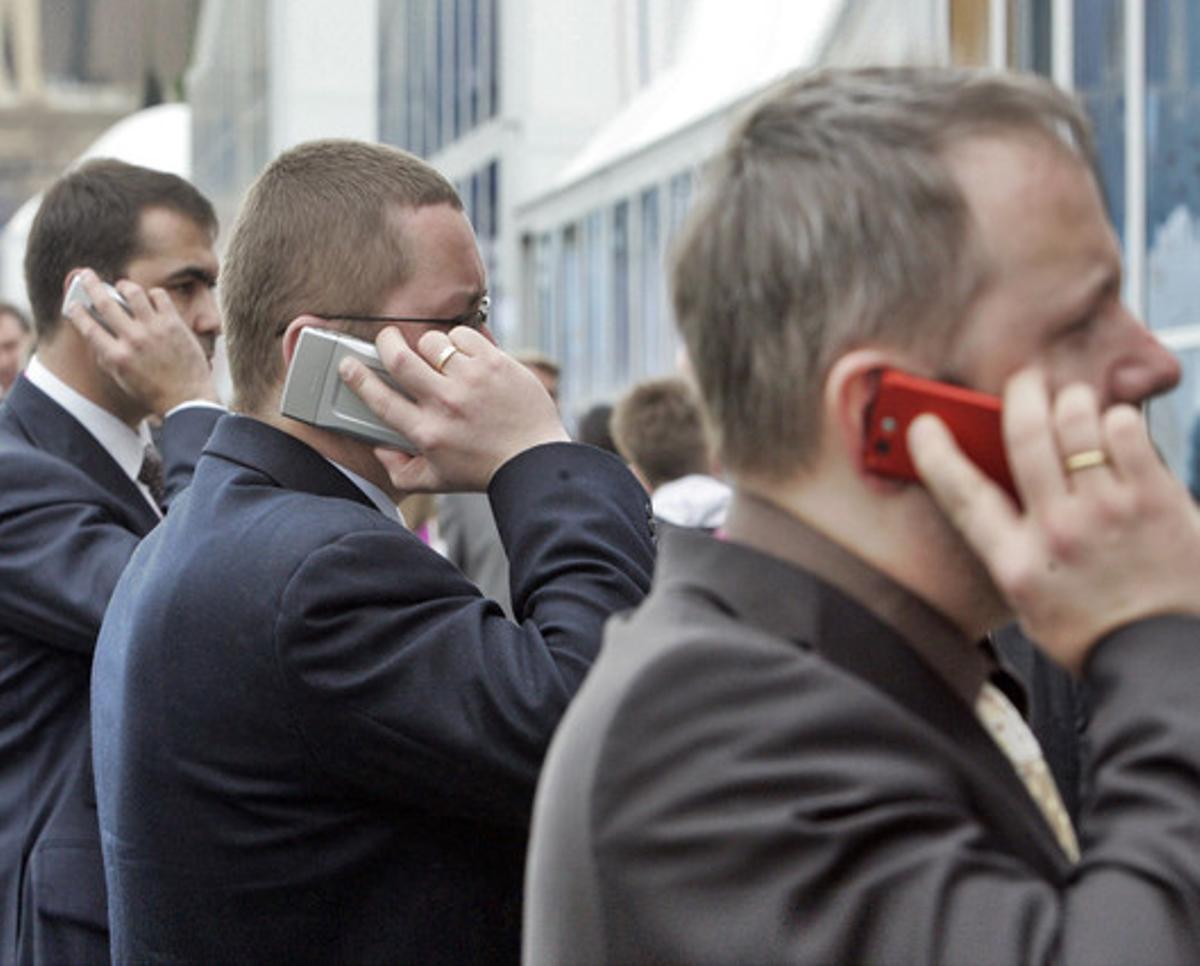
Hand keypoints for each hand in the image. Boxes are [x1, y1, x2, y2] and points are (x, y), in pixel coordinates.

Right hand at [66, 270, 217, 415]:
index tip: (73, 304)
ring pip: (133, 293)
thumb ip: (106, 357)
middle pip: (105, 303)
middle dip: (91, 285)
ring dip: (124, 285)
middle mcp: (133, 339)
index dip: (77, 312)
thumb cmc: (153, 392)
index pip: (88, 326)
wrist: (187, 398)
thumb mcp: (121, 379)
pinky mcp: (174, 324)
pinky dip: (152, 294)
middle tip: (87, 274)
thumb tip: (95, 336)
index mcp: (116, 356)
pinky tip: (150, 298)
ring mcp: (154, 329)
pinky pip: (159, 296)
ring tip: (122, 286)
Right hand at [338, 326, 569, 491]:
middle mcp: (444, 403)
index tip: (348, 364)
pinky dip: (460, 340)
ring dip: (428, 345)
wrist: (533, 460)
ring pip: (432, 342)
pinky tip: (465, 354)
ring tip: (437, 356)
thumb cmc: (484, 471)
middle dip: (386, 341)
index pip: (378, 398)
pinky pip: (465, 335)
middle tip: (388, 339)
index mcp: (425, 432)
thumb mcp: (436, 481)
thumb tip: (379, 450)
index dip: (357, 376)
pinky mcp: (495, 363)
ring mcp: (471, 380)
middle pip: (398, 357)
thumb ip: (400, 471)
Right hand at [908, 366, 1199, 673]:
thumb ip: (1012, 547)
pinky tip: (1114, 428)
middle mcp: (1057, 531)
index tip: (925, 426)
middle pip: (1024, 435)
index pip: (962, 494)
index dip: (935, 454)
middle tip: (1024, 384)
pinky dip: (1116, 419)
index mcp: (1016, 562)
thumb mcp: (1028, 601)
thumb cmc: (1096, 633)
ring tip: (1074, 403)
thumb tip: (1002, 490)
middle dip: (1021, 394)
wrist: (1162, 658)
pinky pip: (1126, 432)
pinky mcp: (1156, 500)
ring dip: (1071, 401)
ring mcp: (1107, 512)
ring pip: (1076, 421)